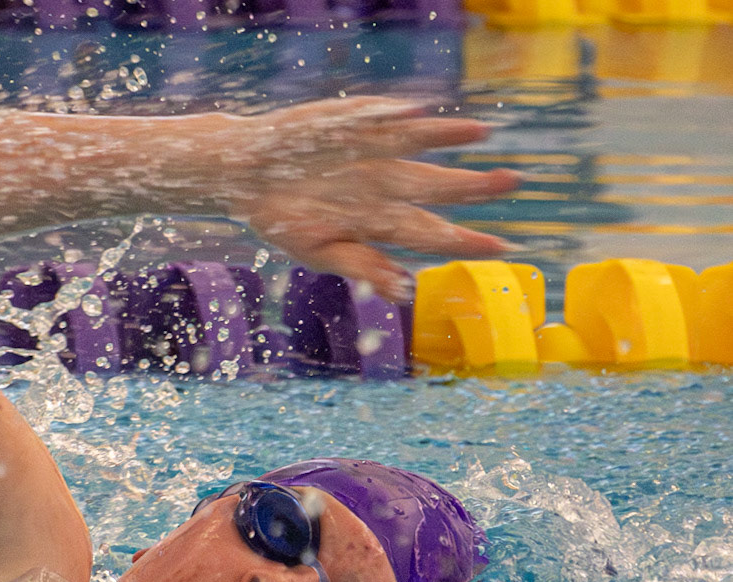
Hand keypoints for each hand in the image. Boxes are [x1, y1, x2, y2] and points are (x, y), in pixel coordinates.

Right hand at [231, 98, 520, 300]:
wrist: (245, 174)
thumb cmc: (282, 219)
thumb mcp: (318, 251)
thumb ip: (362, 266)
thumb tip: (404, 291)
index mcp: (379, 222)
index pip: (431, 233)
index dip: (464, 241)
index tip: (501, 248)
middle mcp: (385, 185)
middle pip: (437, 186)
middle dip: (473, 186)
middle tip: (513, 181)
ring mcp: (371, 152)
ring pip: (418, 145)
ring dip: (448, 139)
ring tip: (479, 134)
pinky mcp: (352, 123)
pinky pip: (379, 118)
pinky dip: (397, 117)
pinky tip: (419, 113)